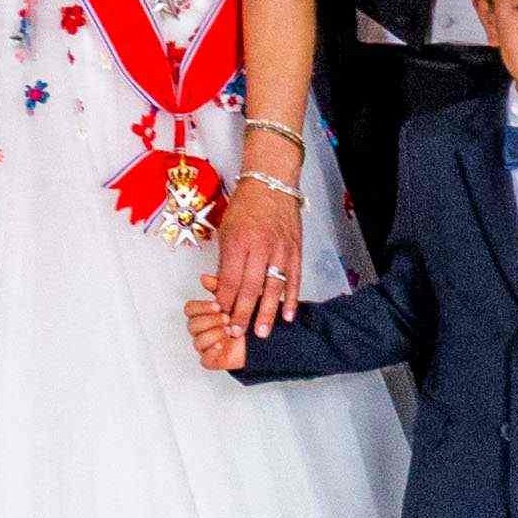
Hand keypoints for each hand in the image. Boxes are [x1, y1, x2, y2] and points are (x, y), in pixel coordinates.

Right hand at [187, 276, 246, 369]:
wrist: (264, 337)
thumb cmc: (250, 317)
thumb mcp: (239, 297)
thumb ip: (221, 288)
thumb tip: (204, 277)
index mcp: (206, 314)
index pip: (190, 309)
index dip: (201, 307)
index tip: (217, 305)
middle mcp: (203, 330)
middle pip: (192, 325)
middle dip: (210, 320)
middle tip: (227, 318)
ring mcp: (206, 345)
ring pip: (197, 341)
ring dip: (215, 334)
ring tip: (229, 331)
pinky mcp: (212, 360)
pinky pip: (204, 359)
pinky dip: (213, 351)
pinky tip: (223, 344)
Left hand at [214, 174, 301, 339]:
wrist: (271, 183)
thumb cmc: (246, 206)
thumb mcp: (227, 231)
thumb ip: (226, 262)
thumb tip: (223, 292)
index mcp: (238, 241)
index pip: (230, 280)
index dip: (225, 302)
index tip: (221, 317)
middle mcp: (260, 246)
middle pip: (250, 288)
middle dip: (242, 314)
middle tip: (237, 334)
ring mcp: (281, 248)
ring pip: (274, 287)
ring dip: (267, 313)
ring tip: (261, 333)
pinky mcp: (296, 249)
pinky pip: (294, 278)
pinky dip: (291, 298)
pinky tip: (288, 315)